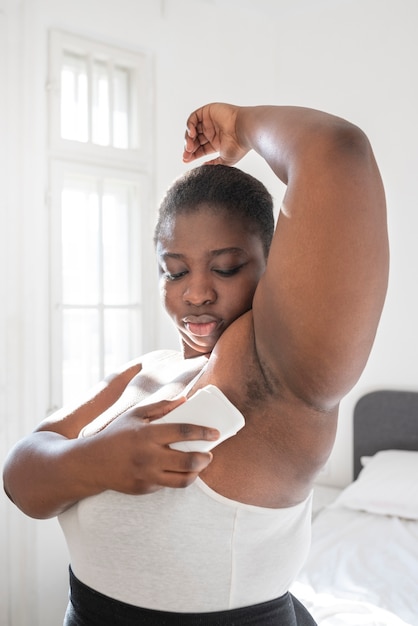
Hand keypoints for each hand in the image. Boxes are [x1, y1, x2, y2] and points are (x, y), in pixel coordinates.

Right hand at [87, 397, 219, 494]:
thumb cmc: (116, 435)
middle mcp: (149, 457)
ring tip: (200, 464)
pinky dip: (177, 477)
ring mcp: (147, 475)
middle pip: (188, 461)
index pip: (183, 432)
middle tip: (210, 453)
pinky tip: (179, 469)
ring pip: (183, 480)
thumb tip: (184, 400)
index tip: (215, 433)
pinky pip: (168, 485)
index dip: (203, 432)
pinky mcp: (144, 489)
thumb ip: (160, 407)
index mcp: (148, 435)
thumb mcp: (135, 415)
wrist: (92, 463)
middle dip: (205, 458)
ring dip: (197, 472)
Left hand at [183, 102, 249, 165]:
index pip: (200, 149)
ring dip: (188, 138)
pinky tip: (191, 134)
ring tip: (189, 147)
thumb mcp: (225, 161)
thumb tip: (203, 167)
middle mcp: (212, 132)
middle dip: (188, 148)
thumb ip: (214, 164)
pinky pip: (193, 118)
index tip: (185, 160)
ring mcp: (210, 121)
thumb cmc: (239, 146)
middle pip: (194, 140)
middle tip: (186, 155)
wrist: (244, 131)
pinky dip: (189, 126)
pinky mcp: (208, 111)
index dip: (191, 154)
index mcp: (216, 143)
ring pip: (192, 129)